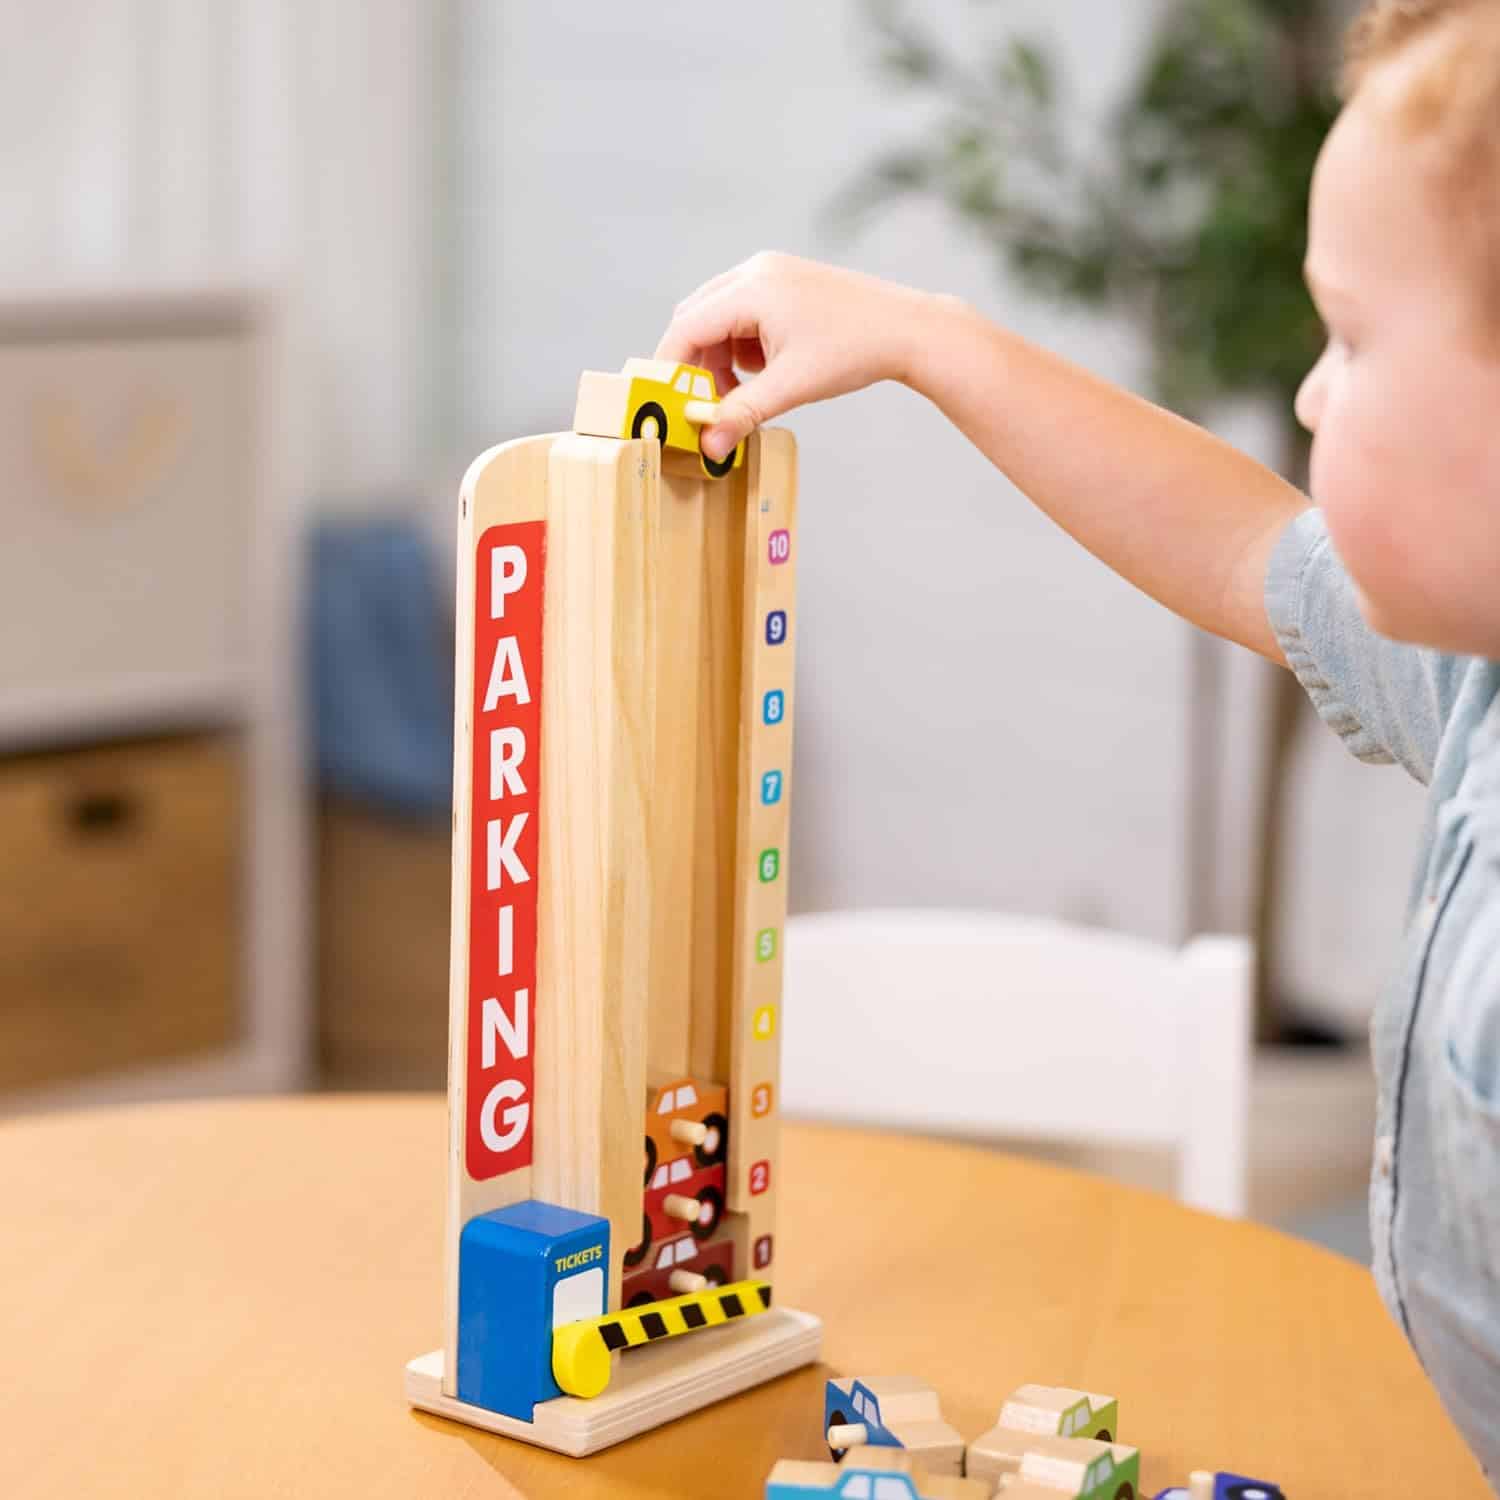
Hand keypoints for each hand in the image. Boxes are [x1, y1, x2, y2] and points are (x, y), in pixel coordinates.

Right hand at [654, 252, 934, 460]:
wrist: (907, 329)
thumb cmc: (855, 351)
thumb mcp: (792, 387)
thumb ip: (743, 413)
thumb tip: (710, 446)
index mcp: (753, 288)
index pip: (686, 326)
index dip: (670, 367)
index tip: (666, 402)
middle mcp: (755, 271)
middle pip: (696, 317)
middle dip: (695, 363)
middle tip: (705, 403)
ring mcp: (770, 272)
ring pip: (717, 316)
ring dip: (719, 356)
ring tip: (745, 391)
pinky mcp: (784, 281)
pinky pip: (742, 313)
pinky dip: (741, 344)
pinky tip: (766, 369)